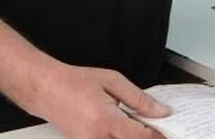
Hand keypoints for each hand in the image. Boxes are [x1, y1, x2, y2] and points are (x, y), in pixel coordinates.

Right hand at [27, 63, 169, 138]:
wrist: (47, 89)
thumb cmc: (74, 82)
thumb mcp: (112, 81)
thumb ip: (139, 98)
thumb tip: (161, 111)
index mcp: (105, 119)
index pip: (140, 137)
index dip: (157, 135)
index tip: (167, 130)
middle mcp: (96, 138)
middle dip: (144, 137)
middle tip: (151, 126)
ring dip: (130, 137)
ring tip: (131, 124)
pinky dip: (119, 137)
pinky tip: (119, 128)